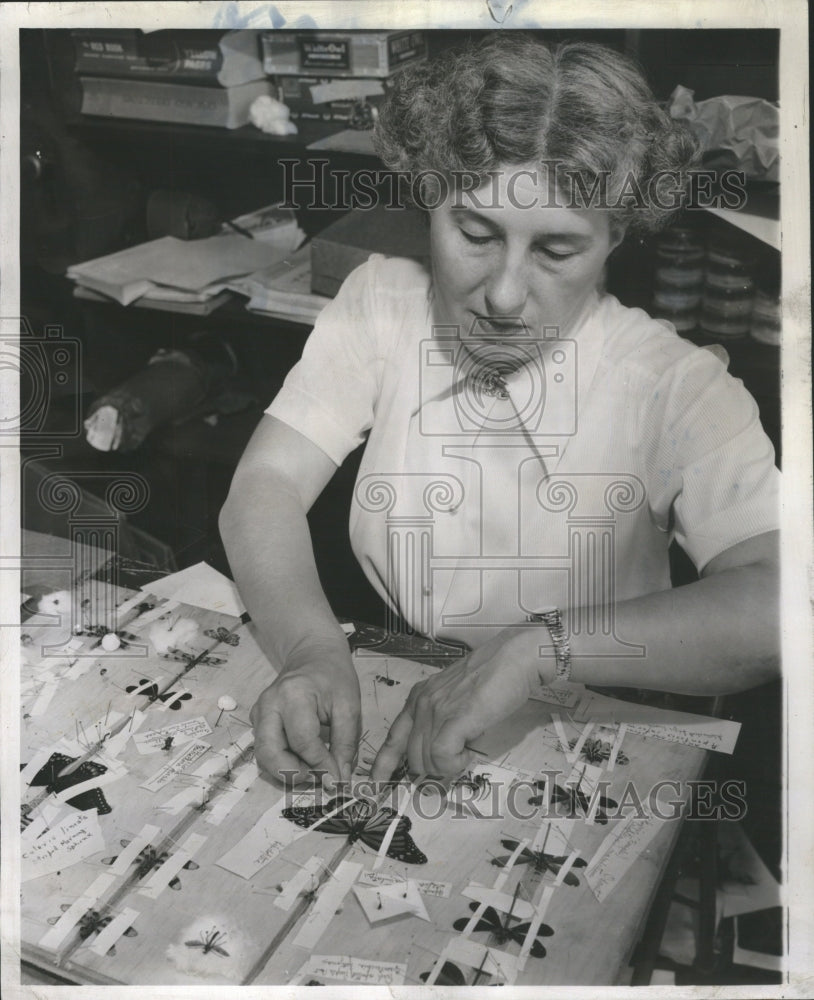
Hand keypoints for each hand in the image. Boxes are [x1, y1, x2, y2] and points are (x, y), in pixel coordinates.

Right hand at [250, 644, 360, 787]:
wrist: (313, 655)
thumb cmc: (333, 678)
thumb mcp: (349, 707)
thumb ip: (345, 744)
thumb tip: (339, 780)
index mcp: (293, 695)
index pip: (302, 741)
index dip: (320, 765)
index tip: (337, 780)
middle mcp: (269, 704)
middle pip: (270, 752)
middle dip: (294, 773)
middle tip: (319, 779)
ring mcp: (258, 712)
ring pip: (263, 756)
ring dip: (286, 771)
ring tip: (313, 770)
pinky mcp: (257, 720)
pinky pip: (265, 749)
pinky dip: (281, 762)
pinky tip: (302, 760)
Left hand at [370, 627, 554, 780]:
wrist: (514, 657)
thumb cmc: (493, 676)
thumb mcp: (455, 696)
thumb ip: (443, 718)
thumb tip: (442, 750)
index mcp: (418, 697)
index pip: (393, 737)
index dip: (383, 763)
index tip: (377, 781)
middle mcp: (421, 704)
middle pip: (411, 757)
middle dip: (432, 769)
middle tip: (455, 760)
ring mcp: (436, 711)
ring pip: (426, 761)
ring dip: (448, 766)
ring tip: (468, 747)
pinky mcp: (455, 718)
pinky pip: (441, 757)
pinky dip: (456, 763)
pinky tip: (470, 750)